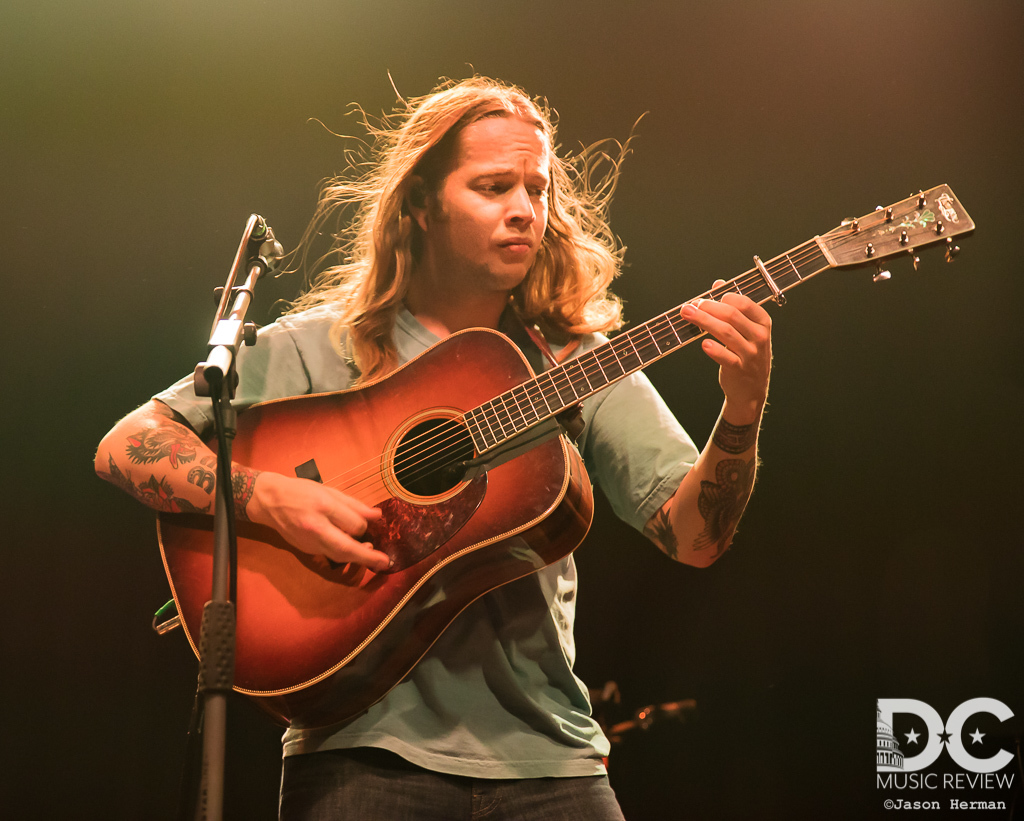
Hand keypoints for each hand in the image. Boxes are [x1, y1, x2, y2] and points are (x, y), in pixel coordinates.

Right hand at [247, 472, 389, 571]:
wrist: (269, 501)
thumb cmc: (301, 492)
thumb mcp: (329, 491)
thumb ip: (354, 505)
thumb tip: (377, 515)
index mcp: (323, 506)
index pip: (353, 524)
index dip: (365, 525)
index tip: (370, 521)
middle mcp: (316, 527)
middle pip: (346, 548)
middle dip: (367, 557)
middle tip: (386, 562)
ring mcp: (309, 541)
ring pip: (338, 555)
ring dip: (357, 559)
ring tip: (373, 557)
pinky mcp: (305, 550)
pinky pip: (328, 554)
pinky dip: (342, 553)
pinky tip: (350, 548)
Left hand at [680, 279, 771, 423]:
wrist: (750, 390)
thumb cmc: (746, 355)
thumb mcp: (746, 330)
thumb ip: (733, 307)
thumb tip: (718, 283)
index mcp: (762, 322)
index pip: (744, 303)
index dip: (721, 297)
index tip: (703, 299)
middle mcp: (759, 336)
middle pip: (731, 315)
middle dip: (707, 308)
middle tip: (689, 306)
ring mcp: (750, 354)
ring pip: (726, 333)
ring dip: (704, 322)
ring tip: (688, 316)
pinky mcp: (739, 369)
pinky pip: (726, 357)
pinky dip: (714, 349)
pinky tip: (703, 344)